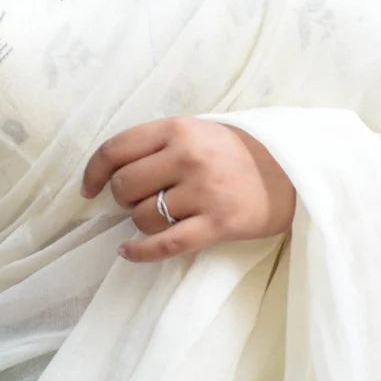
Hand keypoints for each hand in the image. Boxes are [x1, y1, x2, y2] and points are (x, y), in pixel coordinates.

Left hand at [80, 116, 295, 262]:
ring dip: (142, 222)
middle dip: (123, 198)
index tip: (89, 188)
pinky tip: (128, 251)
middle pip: (126, 186)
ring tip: (161, 216)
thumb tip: (111, 172)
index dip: (94, 171)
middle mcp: (187, 156)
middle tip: (140, 199)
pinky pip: (165, 244)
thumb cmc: (236, 152)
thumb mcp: (198, 131)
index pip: (117, 148)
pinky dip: (140, 251)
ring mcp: (203, 191)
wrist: (291, 171)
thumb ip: (159, 144)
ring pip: (143, 216)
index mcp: (179, 128)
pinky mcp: (217, 224)